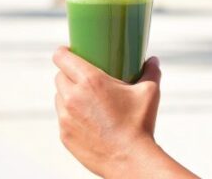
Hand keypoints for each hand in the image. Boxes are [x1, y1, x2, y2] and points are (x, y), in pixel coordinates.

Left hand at [52, 46, 161, 176]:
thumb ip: (150, 72)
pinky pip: (62, 118)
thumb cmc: (139, 125)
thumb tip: (152, 60)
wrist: (131, 160)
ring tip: (84, 99)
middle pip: (59, 76)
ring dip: (68, 95)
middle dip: (68, 74)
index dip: (63, 52)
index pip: (61, 57)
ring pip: (59, 97)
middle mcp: (73, 96)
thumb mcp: (148, 93)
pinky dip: (70, 115)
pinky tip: (85, 118)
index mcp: (90, 80)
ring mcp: (66, 117)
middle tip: (83, 78)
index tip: (69, 52)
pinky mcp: (64, 134)